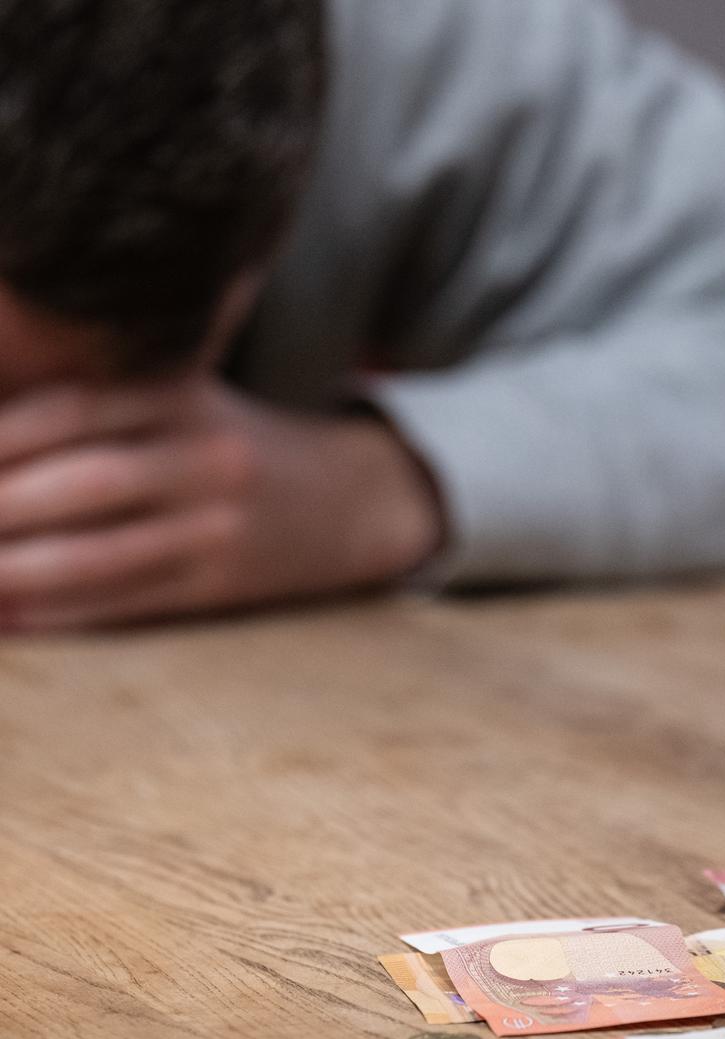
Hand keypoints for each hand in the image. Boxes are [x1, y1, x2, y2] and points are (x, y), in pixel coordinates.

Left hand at [0, 378, 445, 630]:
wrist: (349, 500)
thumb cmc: (233, 444)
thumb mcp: (183, 397)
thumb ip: (100, 402)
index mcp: (186, 395)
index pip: (72, 409)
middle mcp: (206, 457)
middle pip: (82, 481)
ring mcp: (220, 526)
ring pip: (101, 553)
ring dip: (15, 571)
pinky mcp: (224, 583)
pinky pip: (129, 603)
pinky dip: (60, 613)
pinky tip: (10, 617)